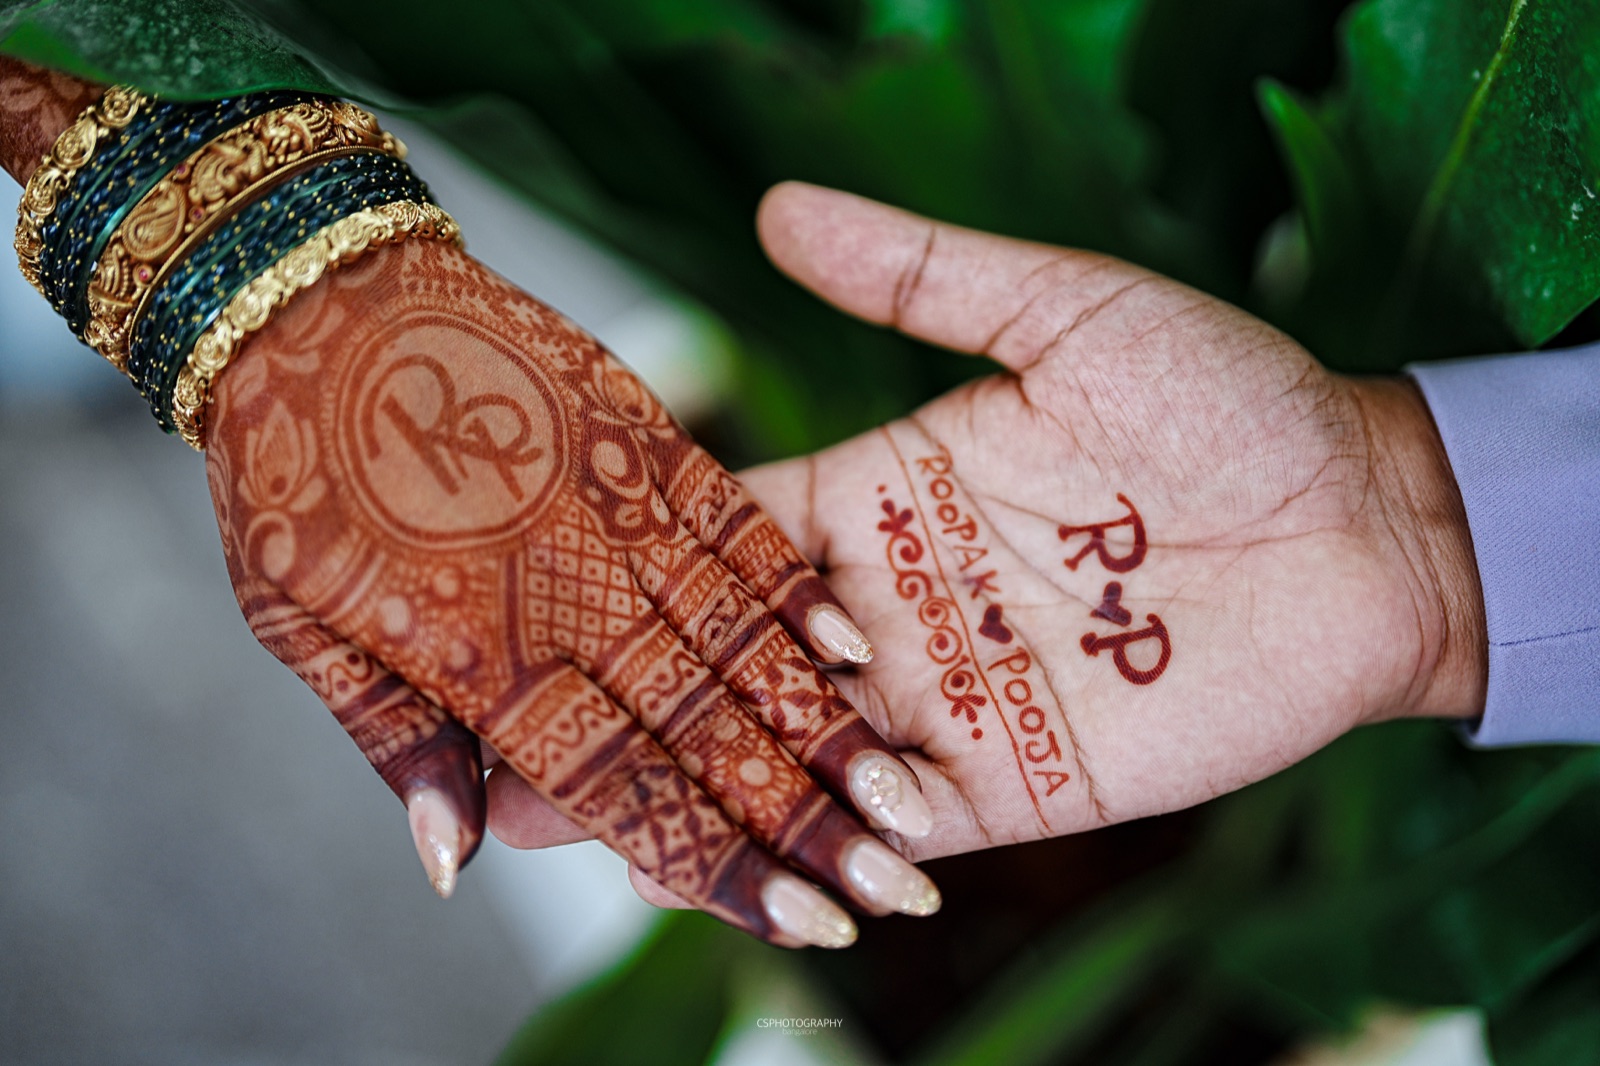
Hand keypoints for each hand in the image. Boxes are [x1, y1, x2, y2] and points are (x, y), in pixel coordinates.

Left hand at [205, 236, 939, 945]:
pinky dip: (794, 588)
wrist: (308, 291)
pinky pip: (733, 520)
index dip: (716, 863)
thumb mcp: (296, 623)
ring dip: (827, 726)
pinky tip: (854, 648)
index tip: (806, 923)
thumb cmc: (289, 469)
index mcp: (478, 653)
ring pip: (736, 637)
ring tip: (906, 797)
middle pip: (701, 726)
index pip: (619, 786)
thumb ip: (399, 742)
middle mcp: (565, 591)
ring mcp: (612, 508)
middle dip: (804, 819)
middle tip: (896, 889)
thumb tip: (458, 866)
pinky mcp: (642, 435)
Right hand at [490, 183, 1486, 877]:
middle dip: (626, 694)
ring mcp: (946, 699)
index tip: (523, 572)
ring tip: (573, 828)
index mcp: (881, 488)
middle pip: (732, 659)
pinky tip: (734, 878)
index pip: (726, 529)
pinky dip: (824, 856)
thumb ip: (920, 273)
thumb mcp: (1066, 312)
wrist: (1365, 522)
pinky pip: (898, 830)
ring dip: (695, 789)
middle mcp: (893, 603)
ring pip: (793, 756)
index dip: (629, 554)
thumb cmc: (1228, 396)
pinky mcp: (1014, 783)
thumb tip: (777, 204)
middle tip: (503, 735)